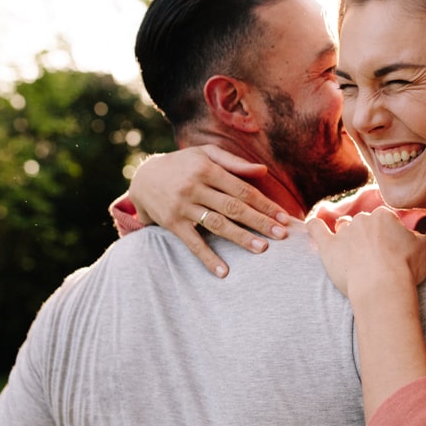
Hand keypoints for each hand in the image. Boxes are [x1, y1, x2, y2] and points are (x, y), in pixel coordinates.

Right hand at [131, 145, 290, 276]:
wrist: (142, 177)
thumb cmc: (183, 164)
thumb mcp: (206, 154)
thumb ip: (234, 162)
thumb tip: (263, 171)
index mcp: (207, 169)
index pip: (242, 189)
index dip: (264, 204)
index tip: (283, 217)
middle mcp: (195, 187)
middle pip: (234, 207)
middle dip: (259, 222)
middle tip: (282, 235)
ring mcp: (182, 206)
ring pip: (217, 224)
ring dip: (240, 238)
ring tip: (262, 249)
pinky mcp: (172, 223)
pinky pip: (193, 243)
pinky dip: (208, 258)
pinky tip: (223, 272)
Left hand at [306, 207, 425, 296]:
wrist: (382, 287)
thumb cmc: (406, 268)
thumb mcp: (425, 249)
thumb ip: (419, 237)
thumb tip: (414, 236)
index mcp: (385, 216)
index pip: (386, 220)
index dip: (390, 236)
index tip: (393, 252)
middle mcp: (363, 219)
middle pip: (364, 223)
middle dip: (369, 235)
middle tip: (376, 257)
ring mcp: (344, 232)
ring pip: (343, 226)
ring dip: (347, 234)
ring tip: (352, 251)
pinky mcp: (328, 247)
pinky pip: (316, 229)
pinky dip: (315, 225)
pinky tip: (314, 224)